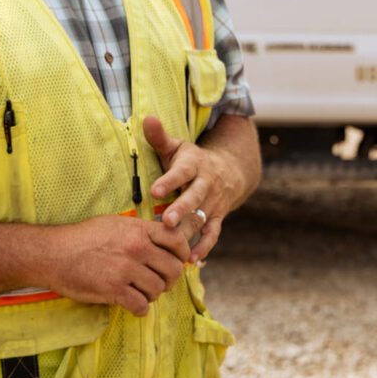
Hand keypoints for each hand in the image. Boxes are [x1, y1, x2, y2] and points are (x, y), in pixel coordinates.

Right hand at [47, 214, 190, 316]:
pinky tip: (135, 306)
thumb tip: (161, 238)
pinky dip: (141, 309)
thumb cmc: (85, 236)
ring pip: (159, 289)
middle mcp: (138, 248)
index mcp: (140, 230)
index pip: (177, 240)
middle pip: (173, 268)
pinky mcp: (114, 290)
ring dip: (154, 294)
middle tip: (163, 282)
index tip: (179, 260)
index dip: (183, 253)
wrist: (55, 253)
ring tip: (144, 293)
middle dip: (171, 278)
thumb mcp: (117, 223)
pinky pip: (141, 305)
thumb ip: (141, 231)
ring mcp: (127, 270)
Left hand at [143, 115, 234, 262]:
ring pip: (202, 217)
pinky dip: (204, 246)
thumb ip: (160, 137)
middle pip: (195, 196)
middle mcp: (206, 183)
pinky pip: (213, 233)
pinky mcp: (218, 217)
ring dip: (189, 231)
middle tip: (167, 221)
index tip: (155, 191)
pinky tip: (191, 260)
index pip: (182, 171)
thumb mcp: (178, 147)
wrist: (230, 170)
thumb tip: (146, 118)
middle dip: (182, 209)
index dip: (169, 181)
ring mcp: (213, 201)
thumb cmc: (191, 161)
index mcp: (194, 164)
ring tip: (174, 246)